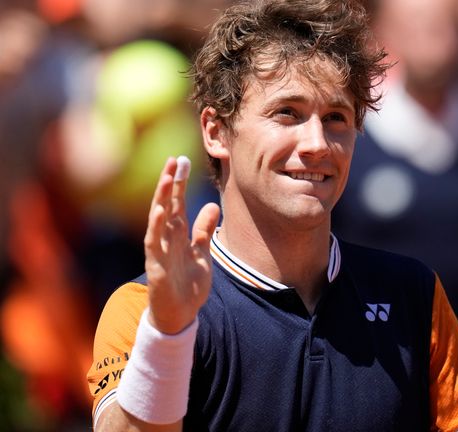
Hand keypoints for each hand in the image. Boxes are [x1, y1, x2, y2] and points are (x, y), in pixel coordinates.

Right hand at [143, 156, 219, 333]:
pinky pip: (154, 243)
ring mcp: (160, 251)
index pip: (177, 202)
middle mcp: (167, 238)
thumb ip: (204, 231)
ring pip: (158, 219)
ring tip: (167, 177)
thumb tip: (212, 205)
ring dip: (162, 198)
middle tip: (174, 160)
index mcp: (178, 235)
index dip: (178, 183)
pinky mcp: (156, 265)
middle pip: (167, 205)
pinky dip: (157, 227)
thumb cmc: (188, 285)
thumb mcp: (202, 254)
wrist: (181, 315)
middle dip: (169, 183)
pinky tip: (160, 211)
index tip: (181, 161)